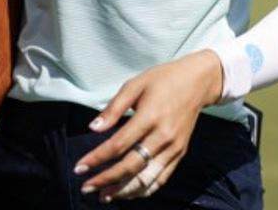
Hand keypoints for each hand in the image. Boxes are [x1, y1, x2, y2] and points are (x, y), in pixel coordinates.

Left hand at [75, 50, 222, 201]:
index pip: (118, 145)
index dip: (97, 158)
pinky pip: (161, 179)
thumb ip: (114, 108)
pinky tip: (128, 193)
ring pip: (146, 178)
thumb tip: (93, 128)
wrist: (198, 82)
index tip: (79, 168)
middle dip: (106, 180)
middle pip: (131, 167)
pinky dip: (144, 190)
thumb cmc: (163, 80)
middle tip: (86, 188)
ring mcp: (173, 148)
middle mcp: (163, 136)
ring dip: (124, 191)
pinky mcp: (180, 153)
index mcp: (150, 116)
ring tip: (104, 196)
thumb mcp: (135, 85)